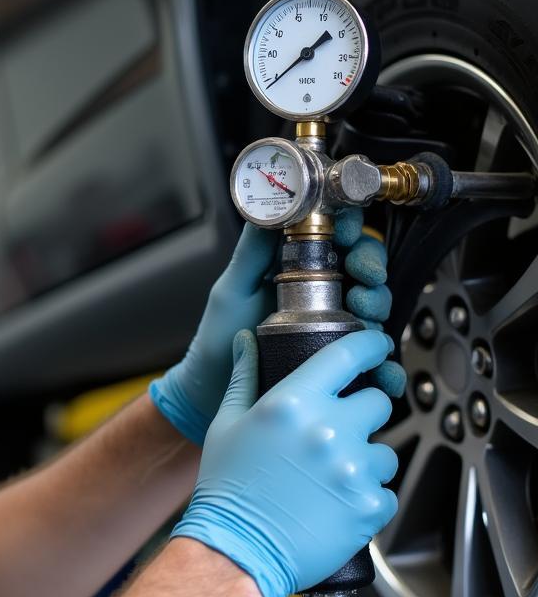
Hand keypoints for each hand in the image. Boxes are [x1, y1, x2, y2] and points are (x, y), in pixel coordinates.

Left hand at [149, 212, 406, 444]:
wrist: (211, 390)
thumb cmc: (217, 338)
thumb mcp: (231, 289)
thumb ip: (252, 251)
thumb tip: (271, 205)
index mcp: (294, 267)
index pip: (334, 236)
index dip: (350, 228)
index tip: (349, 235)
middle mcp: (318, 292)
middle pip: (363, 267)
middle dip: (372, 267)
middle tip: (365, 279)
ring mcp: (329, 324)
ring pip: (373, 306)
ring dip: (379, 306)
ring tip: (366, 316)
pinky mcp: (334, 356)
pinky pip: (368, 357)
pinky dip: (384, 365)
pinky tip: (383, 371)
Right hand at [172, 328, 398, 596]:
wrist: (236, 550)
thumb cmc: (227, 489)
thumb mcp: (227, 424)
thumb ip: (244, 377)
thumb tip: (247, 343)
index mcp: (293, 402)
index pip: (349, 355)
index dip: (370, 346)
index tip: (376, 348)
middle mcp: (328, 430)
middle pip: (378, 401)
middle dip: (362, 413)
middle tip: (338, 433)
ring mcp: (352, 469)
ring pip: (385, 450)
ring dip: (365, 459)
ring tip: (331, 477)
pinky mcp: (369, 506)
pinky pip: (385, 490)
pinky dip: (366, 496)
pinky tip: (335, 504)